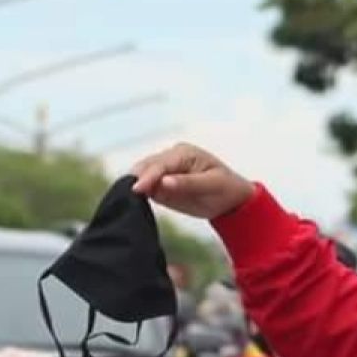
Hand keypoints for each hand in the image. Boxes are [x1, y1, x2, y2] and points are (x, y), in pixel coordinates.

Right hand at [130, 143, 254, 218]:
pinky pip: (147, 189)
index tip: (136, 190)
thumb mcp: (211, 185)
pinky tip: (131, 202)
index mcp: (184, 153)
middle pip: (146, 167)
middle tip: (124, 196)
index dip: (147, 176)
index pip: (160, 164)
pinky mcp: (161, 186)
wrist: (233, 199)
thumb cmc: (226, 188)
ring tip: (124, 200)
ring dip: (134, 186)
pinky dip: (139, 194)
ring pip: (142, 176)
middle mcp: (170, 158)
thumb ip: (187, 183)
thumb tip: (164, 181)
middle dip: (135, 179)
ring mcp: (164, 171)